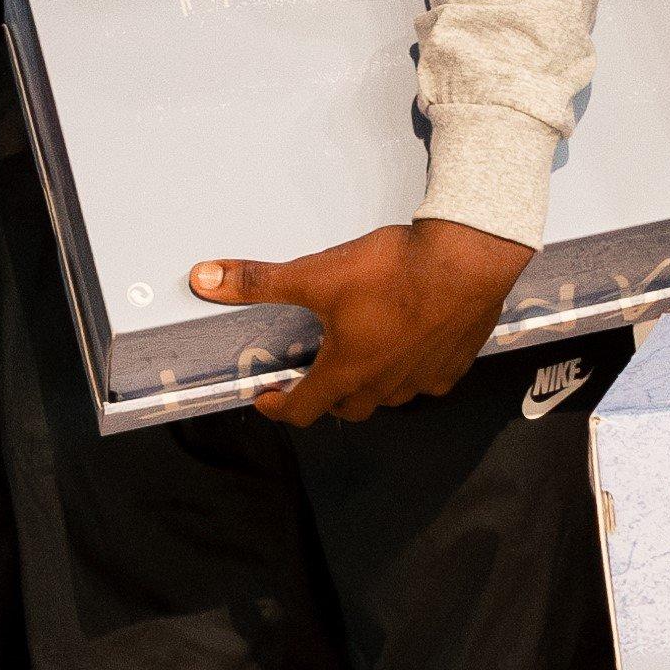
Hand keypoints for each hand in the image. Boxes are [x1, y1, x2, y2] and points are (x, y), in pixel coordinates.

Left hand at [190, 218, 528, 424]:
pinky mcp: (454, 364)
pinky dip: (410, 374)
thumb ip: (258, 281)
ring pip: (387, 398)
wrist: (466, 260)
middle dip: (322, 397)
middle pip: (345, 409)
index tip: (266, 397)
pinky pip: (426, 382)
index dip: (277, 407)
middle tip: (311, 375)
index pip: (301, 410)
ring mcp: (422, 378)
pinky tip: (409, 350)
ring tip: (359, 359)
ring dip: (367, 387)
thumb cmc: (393, 272)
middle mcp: (384, 385)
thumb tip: (203, 280)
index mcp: (346, 371)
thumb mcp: (315, 273)